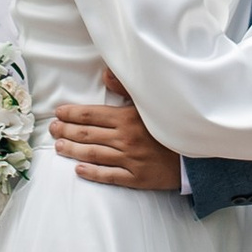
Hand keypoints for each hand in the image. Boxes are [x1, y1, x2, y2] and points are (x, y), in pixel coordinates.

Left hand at [51, 72, 183, 192]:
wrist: (198, 154)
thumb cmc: (173, 124)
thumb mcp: (152, 102)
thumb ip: (127, 87)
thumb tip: (105, 73)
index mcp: (128, 118)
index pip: (91, 115)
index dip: (71, 114)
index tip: (58, 113)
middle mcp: (125, 139)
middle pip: (87, 135)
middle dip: (66, 131)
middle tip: (52, 129)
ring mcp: (130, 160)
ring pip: (93, 155)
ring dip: (73, 150)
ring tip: (58, 147)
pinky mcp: (137, 178)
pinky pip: (109, 176)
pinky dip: (92, 173)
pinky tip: (79, 170)